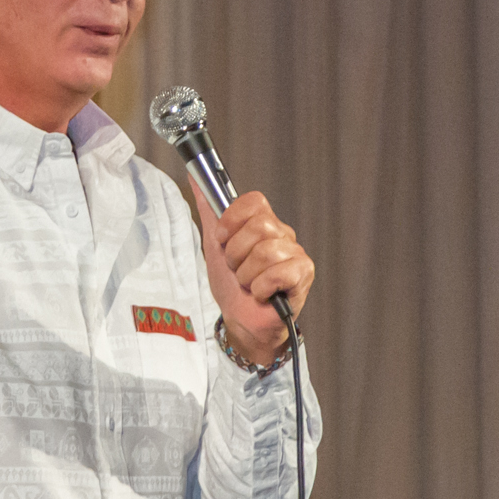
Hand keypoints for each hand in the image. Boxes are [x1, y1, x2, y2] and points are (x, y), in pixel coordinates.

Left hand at [193, 188, 314, 364]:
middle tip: (237, 268)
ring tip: (248, 283)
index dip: (233, 219)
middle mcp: (282, 234)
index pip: (255, 201)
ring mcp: (295, 254)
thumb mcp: (214, 245)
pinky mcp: (303, 274)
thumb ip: (208, 210)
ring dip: (246, 275)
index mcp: (263, 224)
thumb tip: (194, 177)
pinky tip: (262, 294)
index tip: (222, 238)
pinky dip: (260, 288)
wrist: (240, 321)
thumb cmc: (232, 286)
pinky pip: (278, 273)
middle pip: (259, 226)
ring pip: (265, 252)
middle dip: (236, 254)